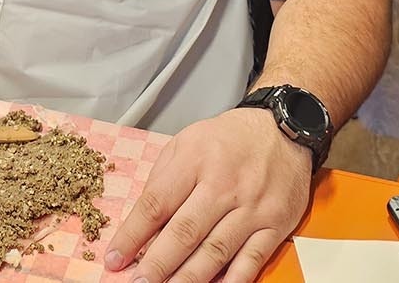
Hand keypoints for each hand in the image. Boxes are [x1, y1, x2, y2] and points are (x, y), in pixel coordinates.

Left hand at [106, 109, 312, 282]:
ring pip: (215, 251)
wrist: (284, 129)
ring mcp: (252, 207)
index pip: (156, 204)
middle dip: (157, 264)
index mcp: (195, 160)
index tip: (114, 257)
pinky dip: (233, 280)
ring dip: (188, 278)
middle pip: (185, 232)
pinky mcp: (275, 224)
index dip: (132, 235)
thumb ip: (163, 180)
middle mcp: (224, 185)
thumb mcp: (187, 143)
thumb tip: (143, 224)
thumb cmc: (229, 139)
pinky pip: (251, 259)